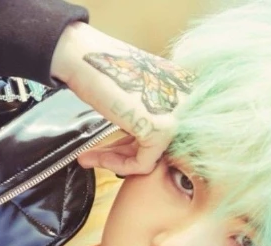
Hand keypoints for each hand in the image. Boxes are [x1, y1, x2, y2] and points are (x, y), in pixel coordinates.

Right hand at [51, 22, 193, 174]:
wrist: (82, 55)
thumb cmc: (102, 70)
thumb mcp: (137, 96)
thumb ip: (147, 116)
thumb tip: (144, 147)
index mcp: (183, 91)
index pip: (164, 133)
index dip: (134, 145)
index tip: (111, 150)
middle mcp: (187, 102)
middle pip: (158, 145)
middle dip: (123, 155)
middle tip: (96, 158)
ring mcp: (178, 116)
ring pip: (151, 157)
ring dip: (117, 162)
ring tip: (89, 159)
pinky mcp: (163, 129)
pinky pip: (143, 163)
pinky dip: (120, 165)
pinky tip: (97, 157)